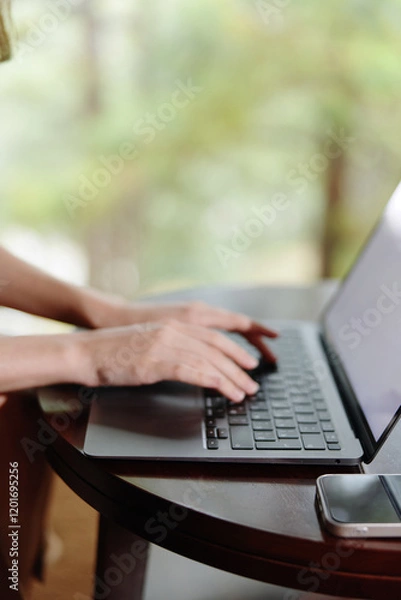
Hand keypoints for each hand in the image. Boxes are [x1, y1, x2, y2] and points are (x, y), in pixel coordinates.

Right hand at [78, 318, 273, 401]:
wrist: (86, 352)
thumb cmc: (112, 352)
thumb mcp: (147, 343)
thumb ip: (170, 348)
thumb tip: (191, 364)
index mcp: (172, 326)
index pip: (212, 336)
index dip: (234, 349)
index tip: (249, 362)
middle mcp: (172, 331)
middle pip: (217, 347)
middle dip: (239, 366)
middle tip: (254, 382)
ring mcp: (164, 344)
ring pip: (209, 360)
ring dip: (231, 378)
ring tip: (245, 392)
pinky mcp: (156, 361)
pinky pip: (192, 371)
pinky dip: (213, 381)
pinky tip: (225, 391)